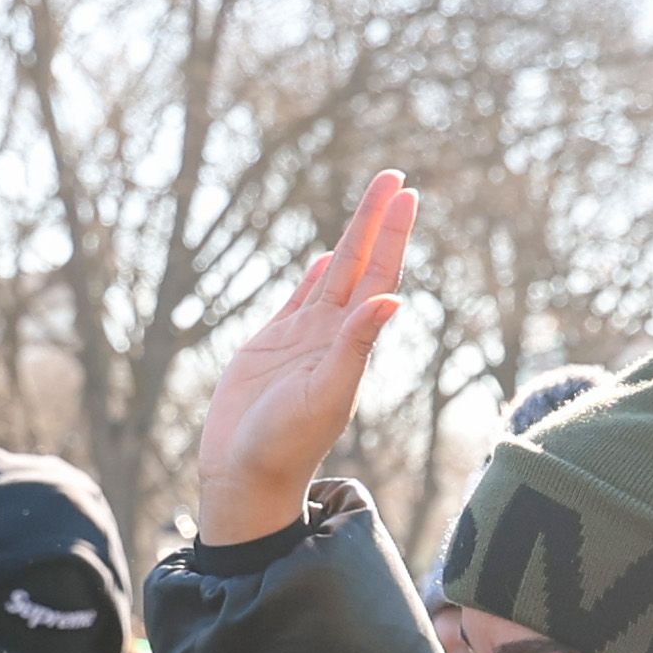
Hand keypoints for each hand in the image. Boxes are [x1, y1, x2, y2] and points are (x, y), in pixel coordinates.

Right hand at [192, 170, 413, 547]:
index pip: (379, 276)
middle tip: (393, 176)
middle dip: (376, 221)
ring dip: (351, 239)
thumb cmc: (286, 444)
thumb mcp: (326, 394)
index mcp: (350, 342)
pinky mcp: (269, 349)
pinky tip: (325, 258)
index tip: (407, 194)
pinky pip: (297, 300)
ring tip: (370, 203)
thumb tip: (391, 300)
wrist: (245, 475)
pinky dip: (314, 276)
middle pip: (360, 264)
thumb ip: (355, 347)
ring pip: (332, 275)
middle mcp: (331, 334)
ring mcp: (300, 339)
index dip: (392, 235)